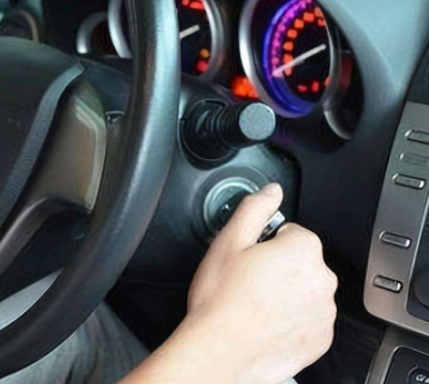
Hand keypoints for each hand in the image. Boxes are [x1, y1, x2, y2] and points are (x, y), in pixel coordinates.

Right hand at [186, 183, 337, 382]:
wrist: (218, 352)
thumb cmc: (220, 300)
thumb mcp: (229, 241)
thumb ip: (255, 208)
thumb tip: (272, 190)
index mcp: (303, 250)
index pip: (293, 232)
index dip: (267, 242)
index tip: (251, 257)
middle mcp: (322, 280)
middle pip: (302, 261)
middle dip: (280, 266)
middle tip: (249, 280)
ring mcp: (324, 313)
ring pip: (306, 290)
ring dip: (288, 292)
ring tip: (255, 303)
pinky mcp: (320, 339)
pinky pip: (310, 318)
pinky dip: (293, 318)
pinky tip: (266, 321)